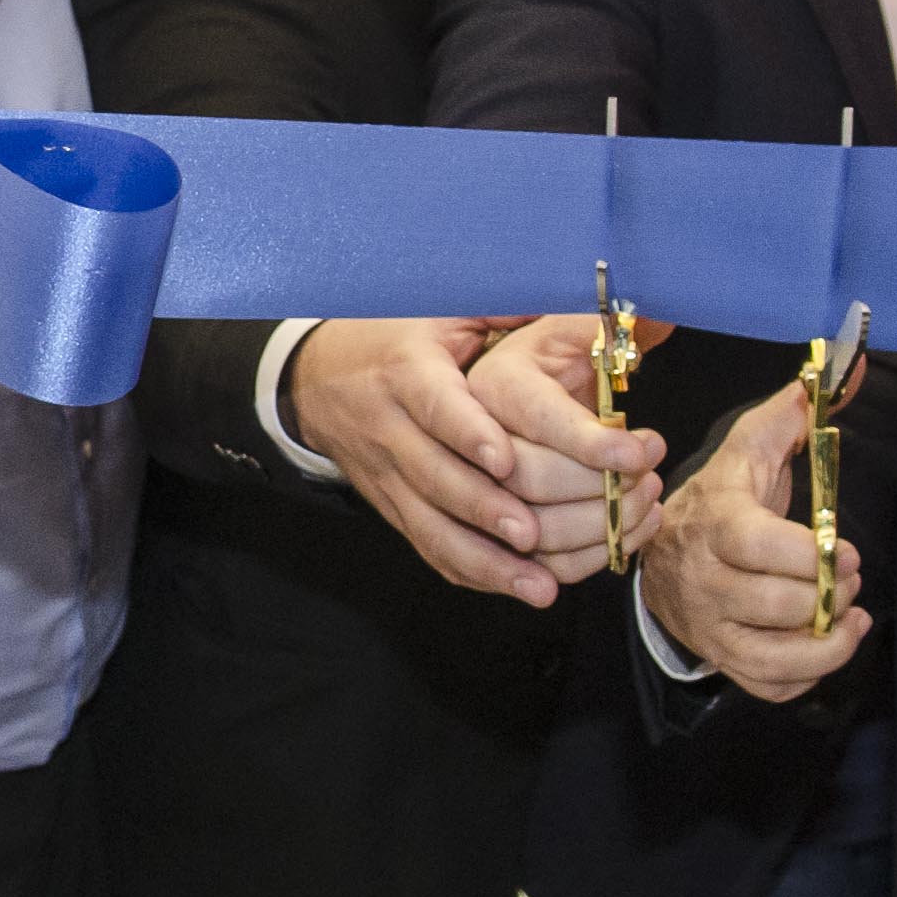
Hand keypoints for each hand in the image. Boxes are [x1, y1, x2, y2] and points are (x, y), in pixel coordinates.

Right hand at [279, 316, 659, 604]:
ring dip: (484, 558)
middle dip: (483, 509)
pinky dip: (470, 572)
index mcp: (407, 372)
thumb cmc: (395, 339)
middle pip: (434, 477)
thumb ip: (503, 310)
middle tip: (530, 533)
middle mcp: (391, 428)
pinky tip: (513, 589)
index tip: (505, 459)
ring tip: (536, 584)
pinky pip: (427, 546)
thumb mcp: (441, 311)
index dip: (468, 434)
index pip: (436, 406)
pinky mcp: (392, 507)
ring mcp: (388, 475)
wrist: (317, 379)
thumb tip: (579, 306)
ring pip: (430, 524)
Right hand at [633, 381, 865, 699]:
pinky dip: (805, 677)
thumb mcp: (746, 449)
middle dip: (828, 596)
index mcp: (715, 525)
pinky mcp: (720, 657)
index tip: (848, 552)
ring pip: (771, 658)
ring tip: (850, 621)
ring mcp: (710, 626)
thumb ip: (790, 414)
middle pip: (773, 606)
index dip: (812, 556)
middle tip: (849, 581)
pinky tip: (825, 645)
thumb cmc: (719, 499)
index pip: (757, 547)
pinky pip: (765, 686)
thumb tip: (834, 373)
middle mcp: (705, 581)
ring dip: (825, 647)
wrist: (659, 552)